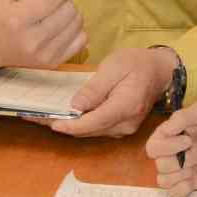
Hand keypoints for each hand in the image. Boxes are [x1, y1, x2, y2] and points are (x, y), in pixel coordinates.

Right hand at [0, 0, 85, 68]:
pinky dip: (76, 30)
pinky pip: (80, 42)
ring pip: (77, 25)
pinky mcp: (52, 63)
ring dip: (71, 14)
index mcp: (17, 19)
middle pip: (70, 11)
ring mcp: (44, 55)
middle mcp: (33, 40)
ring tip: (58, 11)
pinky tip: (62, 26)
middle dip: (65, 0)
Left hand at [46, 47, 175, 138]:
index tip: (50, 122)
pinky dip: (79, 124)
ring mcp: (124, 129)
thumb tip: (76, 106)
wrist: (160, 71)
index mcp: (125, 107)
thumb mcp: (114, 67)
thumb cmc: (137, 64)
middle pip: (88, 130)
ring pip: (90, 132)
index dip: (69, 125)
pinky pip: (96, 129)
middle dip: (62, 125)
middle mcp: (125, 124)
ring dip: (69, 126)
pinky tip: (64, 116)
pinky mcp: (120, 127)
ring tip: (44, 117)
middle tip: (36, 118)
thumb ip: (95, 88)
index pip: (92, 122)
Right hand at [146, 104, 196, 196]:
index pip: (152, 148)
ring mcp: (180, 169)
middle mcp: (170, 153)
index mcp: (167, 135)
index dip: (168, 147)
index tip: (188, 140)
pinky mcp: (190, 181)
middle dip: (182, 160)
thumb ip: (182, 117)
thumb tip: (166, 129)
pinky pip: (174, 193)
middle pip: (160, 166)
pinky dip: (182, 189)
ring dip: (183, 174)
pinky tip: (195, 178)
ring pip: (164, 181)